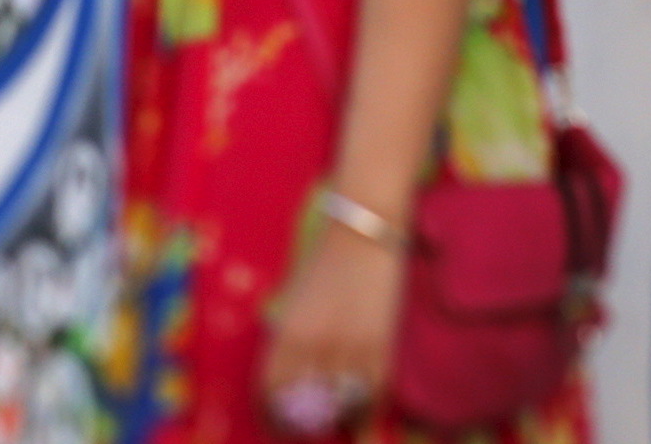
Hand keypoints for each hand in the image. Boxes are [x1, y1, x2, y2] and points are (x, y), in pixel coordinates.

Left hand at [261, 222, 405, 433]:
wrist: (365, 225)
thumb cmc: (326, 259)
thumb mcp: (294, 301)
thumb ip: (290, 339)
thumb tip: (291, 381)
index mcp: (285, 332)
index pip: (270, 393)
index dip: (274, 416)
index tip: (282, 421)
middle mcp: (312, 346)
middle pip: (303, 408)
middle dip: (307, 423)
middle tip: (313, 425)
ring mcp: (348, 347)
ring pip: (340, 409)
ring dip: (339, 419)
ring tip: (340, 420)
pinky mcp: (380, 346)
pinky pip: (372, 397)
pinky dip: (367, 415)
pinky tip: (363, 420)